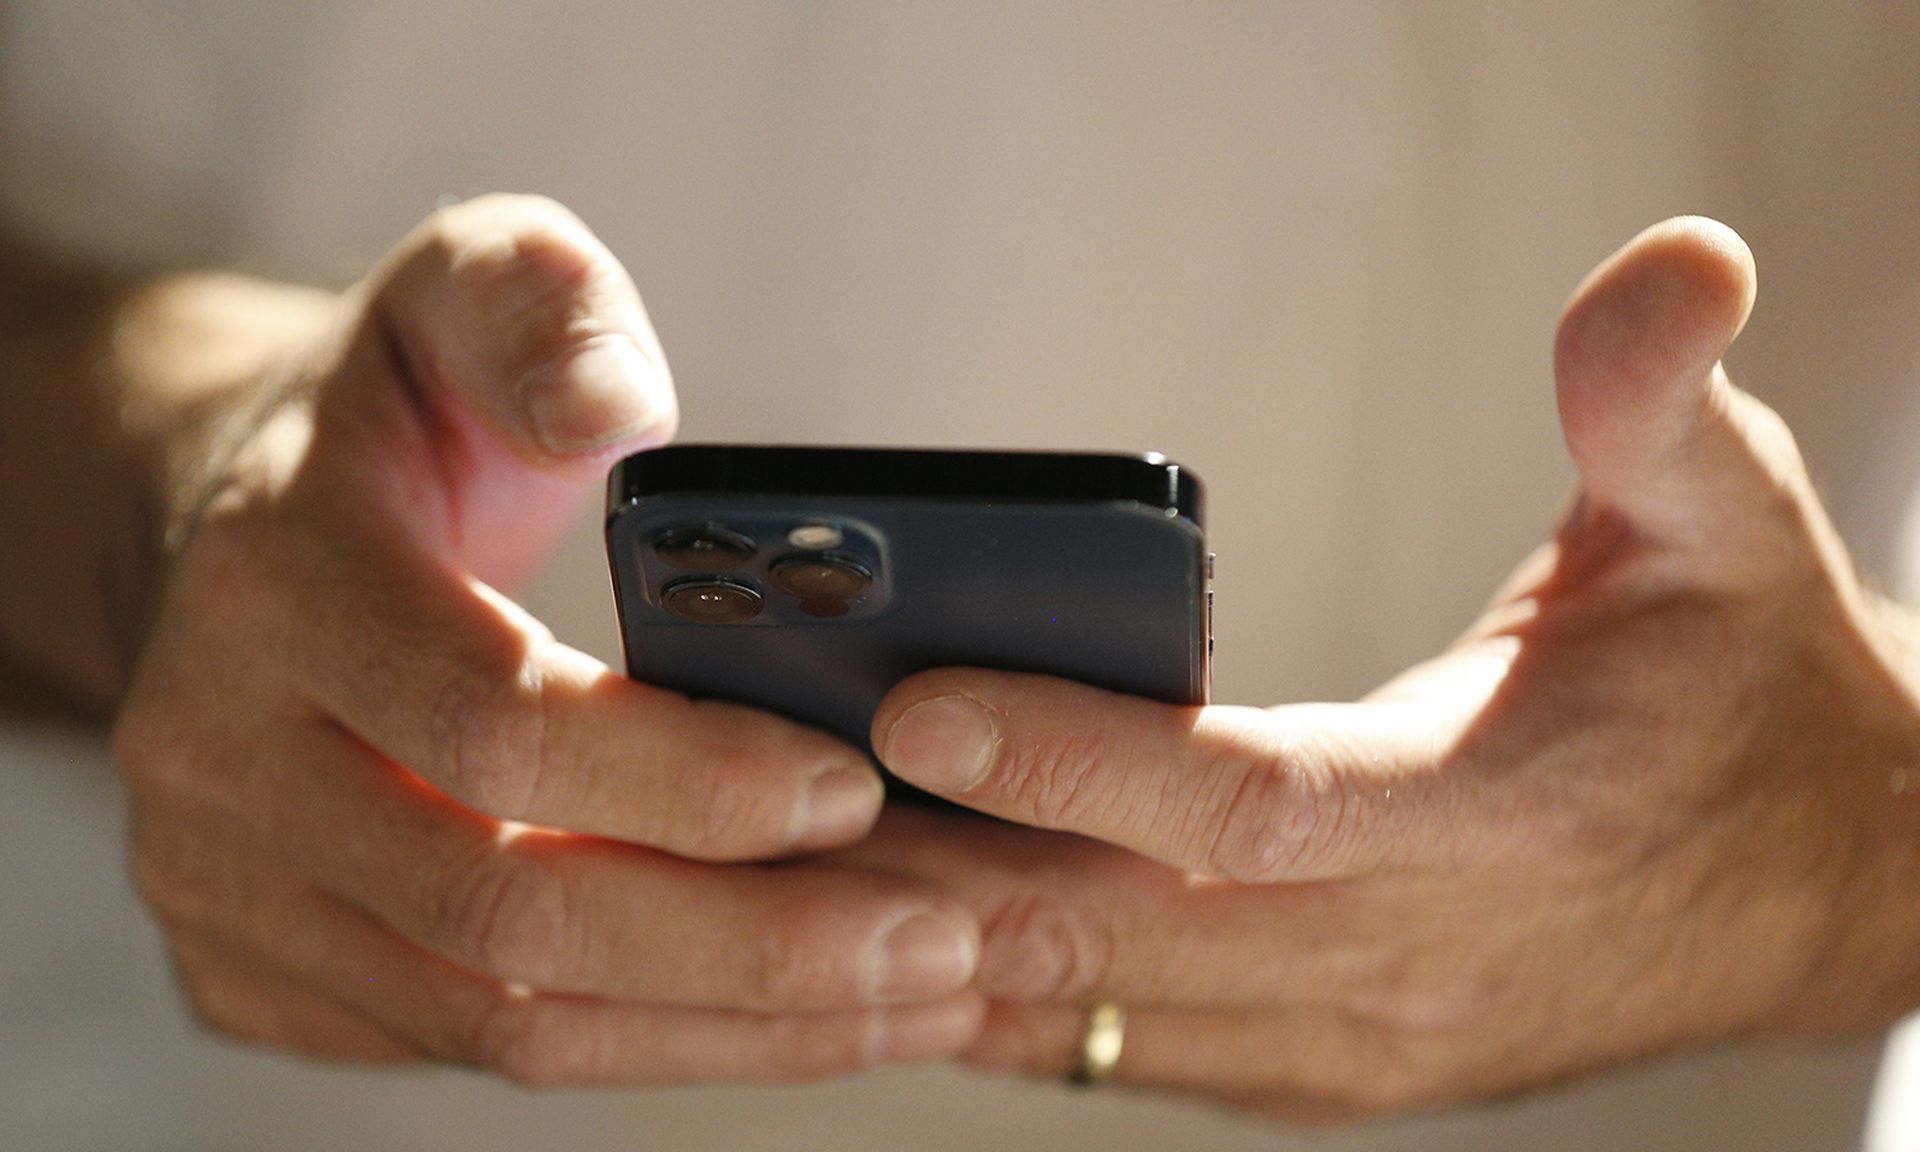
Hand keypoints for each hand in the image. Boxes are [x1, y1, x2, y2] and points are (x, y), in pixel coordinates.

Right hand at [112, 196, 980, 1084]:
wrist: (238, 526)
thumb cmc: (394, 410)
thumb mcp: (462, 291)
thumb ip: (542, 310)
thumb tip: (615, 403)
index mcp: (269, 586)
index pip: (494, 724)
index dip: (687, 777)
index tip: (860, 786)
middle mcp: (213, 765)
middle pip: (506, 910)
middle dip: (747, 942)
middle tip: (939, 937)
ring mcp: (225, 894)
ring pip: (503, 1018)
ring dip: (729, 1024)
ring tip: (912, 994)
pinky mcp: (268, 977)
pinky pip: (483, 1048)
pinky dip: (662, 1048)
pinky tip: (799, 1018)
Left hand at [838, 218, 1919, 1119]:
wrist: (1823, 884)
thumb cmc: (1748, 694)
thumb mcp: (1730, 523)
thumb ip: (1662, 404)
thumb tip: (1671, 269)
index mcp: (1495, 824)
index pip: (1254, 809)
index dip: (1080, 761)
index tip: (917, 697)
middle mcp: (1403, 964)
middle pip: (1117, 931)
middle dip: (924, 867)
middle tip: (747, 792)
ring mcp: (1346, 1041)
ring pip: (1086, 1011)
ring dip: (923, 941)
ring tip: (759, 860)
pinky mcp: (1310, 1065)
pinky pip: (1106, 1044)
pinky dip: (985, 989)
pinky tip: (870, 924)